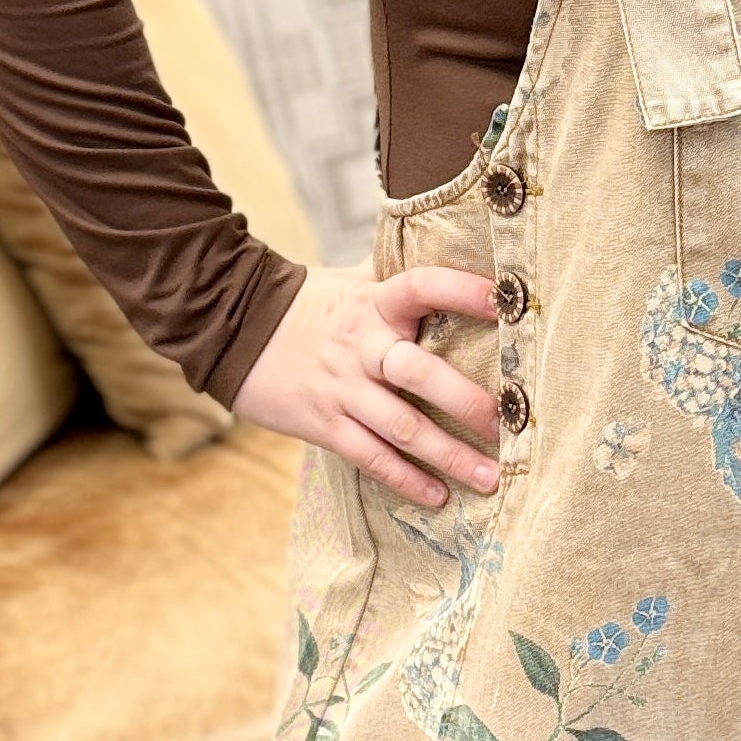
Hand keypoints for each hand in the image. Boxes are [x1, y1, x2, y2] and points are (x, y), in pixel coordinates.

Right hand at [232, 264, 502, 508]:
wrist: (233, 328)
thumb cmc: (310, 304)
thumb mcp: (354, 282)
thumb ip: (400, 277)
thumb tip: (453, 244)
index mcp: (374, 303)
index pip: (421, 287)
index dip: (461, 290)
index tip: (503, 300)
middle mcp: (362, 346)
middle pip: (420, 373)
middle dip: (467, 401)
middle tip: (508, 424)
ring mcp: (343, 389)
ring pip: (402, 427)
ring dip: (449, 455)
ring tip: (490, 477)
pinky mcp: (324, 424)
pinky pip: (370, 457)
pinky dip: (406, 479)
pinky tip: (438, 495)